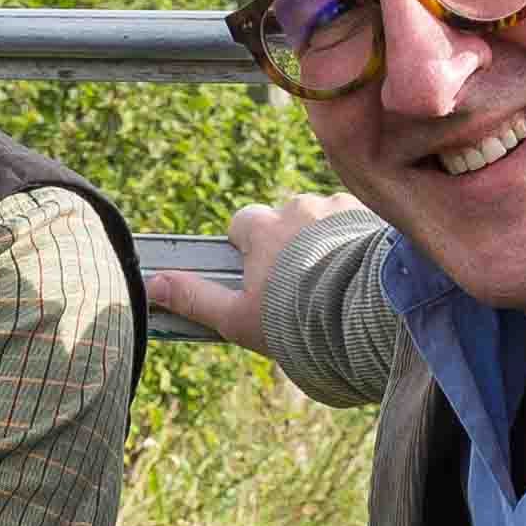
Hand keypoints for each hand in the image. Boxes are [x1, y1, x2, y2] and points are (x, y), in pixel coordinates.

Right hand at [145, 191, 371, 363]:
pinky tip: (364, 275)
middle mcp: (298, 206)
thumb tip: (150, 285)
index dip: (249, 251)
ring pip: (326, 221)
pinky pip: (361, 224)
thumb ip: (195, 298)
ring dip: (329, 244)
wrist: (366, 312)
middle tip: (305, 289)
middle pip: (288, 221)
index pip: (244, 224)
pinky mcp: (375, 215)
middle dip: (293, 246)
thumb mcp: (237, 317)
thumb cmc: (296, 319)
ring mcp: (340, 206)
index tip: (261, 279)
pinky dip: (360, 245)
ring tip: (339, 285)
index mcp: (262, 226)